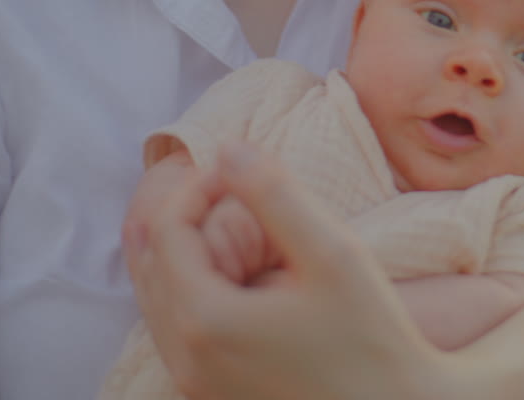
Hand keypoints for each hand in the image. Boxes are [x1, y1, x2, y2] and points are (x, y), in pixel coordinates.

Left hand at [123, 142, 475, 399]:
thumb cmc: (372, 337)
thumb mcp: (333, 253)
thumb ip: (276, 194)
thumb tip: (228, 148)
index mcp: (205, 320)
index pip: (168, 229)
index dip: (198, 186)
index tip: (241, 168)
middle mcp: (186, 357)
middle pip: (150, 265)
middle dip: (180, 214)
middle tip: (222, 183)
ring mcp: (195, 383)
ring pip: (156, 301)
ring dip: (177, 251)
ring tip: (212, 214)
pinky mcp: (212, 395)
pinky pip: (174, 331)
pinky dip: (183, 288)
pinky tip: (213, 270)